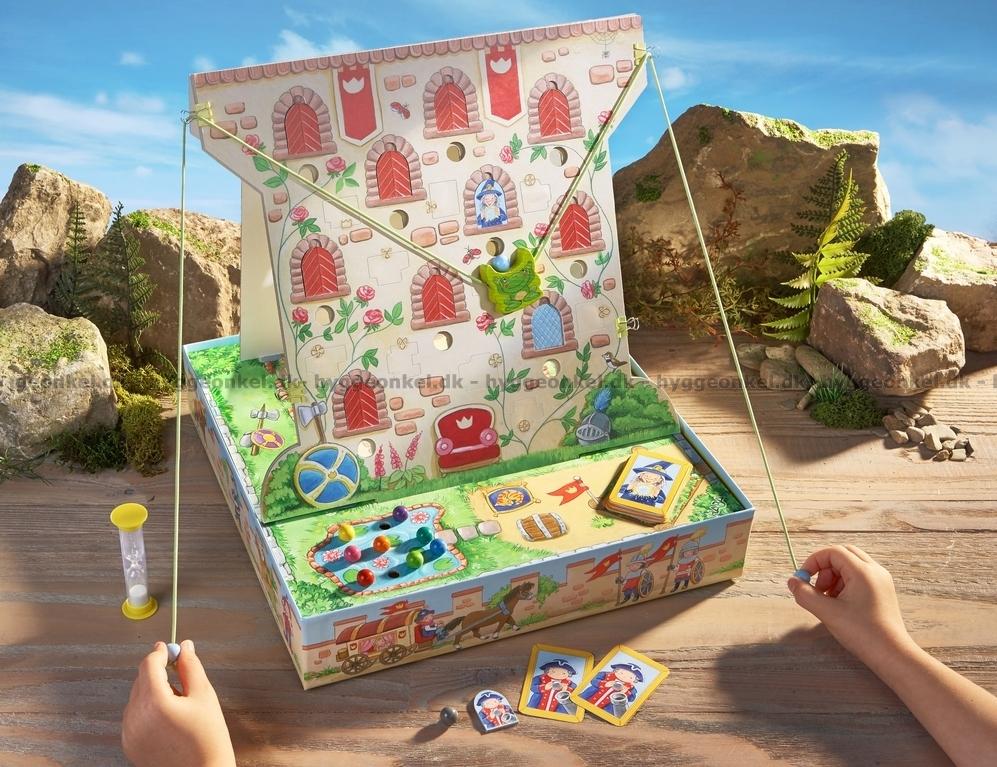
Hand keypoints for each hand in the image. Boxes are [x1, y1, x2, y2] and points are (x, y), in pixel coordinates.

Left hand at [122, 641, 235, 766]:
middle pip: (141, 679)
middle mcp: (137, 717)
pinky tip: (168, 719)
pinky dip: (147, 710)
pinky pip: (134, 715)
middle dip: (158, 672)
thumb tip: (185, 647)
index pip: (149, 665)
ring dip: (153, 691)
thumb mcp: (204, 696)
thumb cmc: (207, 739)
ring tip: (178, 705)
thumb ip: (191, 667)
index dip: (160, 652)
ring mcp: (130, 732)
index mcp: (155, 702)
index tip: (169, 648)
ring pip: (137, 697)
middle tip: (180, 676)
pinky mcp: (129, 744)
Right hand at [787, 545, 912, 664]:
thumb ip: (805, 594)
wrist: (892, 654)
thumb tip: (792, 582)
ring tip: (829, 599)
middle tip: (817, 588)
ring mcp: (881, 580)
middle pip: (843, 554)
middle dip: (825, 568)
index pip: (833, 552)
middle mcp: (875, 571)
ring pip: (851, 565)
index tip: (803, 578)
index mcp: (863, 572)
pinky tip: (841, 604)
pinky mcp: (883, 591)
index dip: (814, 561)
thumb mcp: (827, 613)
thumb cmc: (862, 633)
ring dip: (834, 577)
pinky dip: (845, 584)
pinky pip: (859, 577)